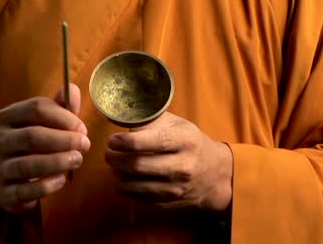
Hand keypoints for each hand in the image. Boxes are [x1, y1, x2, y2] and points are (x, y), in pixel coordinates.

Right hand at [0, 84, 89, 212]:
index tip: (82, 128)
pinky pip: (26, 190)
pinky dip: (47, 185)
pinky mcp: (4, 193)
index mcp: (7, 117)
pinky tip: (61, 179)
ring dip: (58, 162)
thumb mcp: (42, 124)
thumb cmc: (31, 146)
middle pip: (33, 136)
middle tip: (85, 144)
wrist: (7, 181)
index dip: (64, 117)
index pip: (36, 108)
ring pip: (28, 165)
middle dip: (64, 140)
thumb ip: (59, 108)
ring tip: (78, 160)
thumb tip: (75, 91)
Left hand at [105, 112, 232, 211]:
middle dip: (115, 158)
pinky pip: (137, 198)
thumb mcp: (177, 125)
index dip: (128, 141)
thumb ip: (151, 121)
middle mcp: (182, 166)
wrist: (214, 174)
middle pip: (139, 165)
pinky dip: (124, 189)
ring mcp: (175, 188)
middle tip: (108, 152)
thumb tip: (121, 118)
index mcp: (185, 141)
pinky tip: (122, 179)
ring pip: (134, 185)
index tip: (113, 139)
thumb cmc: (190, 143)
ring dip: (116, 174)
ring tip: (113, 164)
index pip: (154, 141)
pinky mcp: (167, 204)